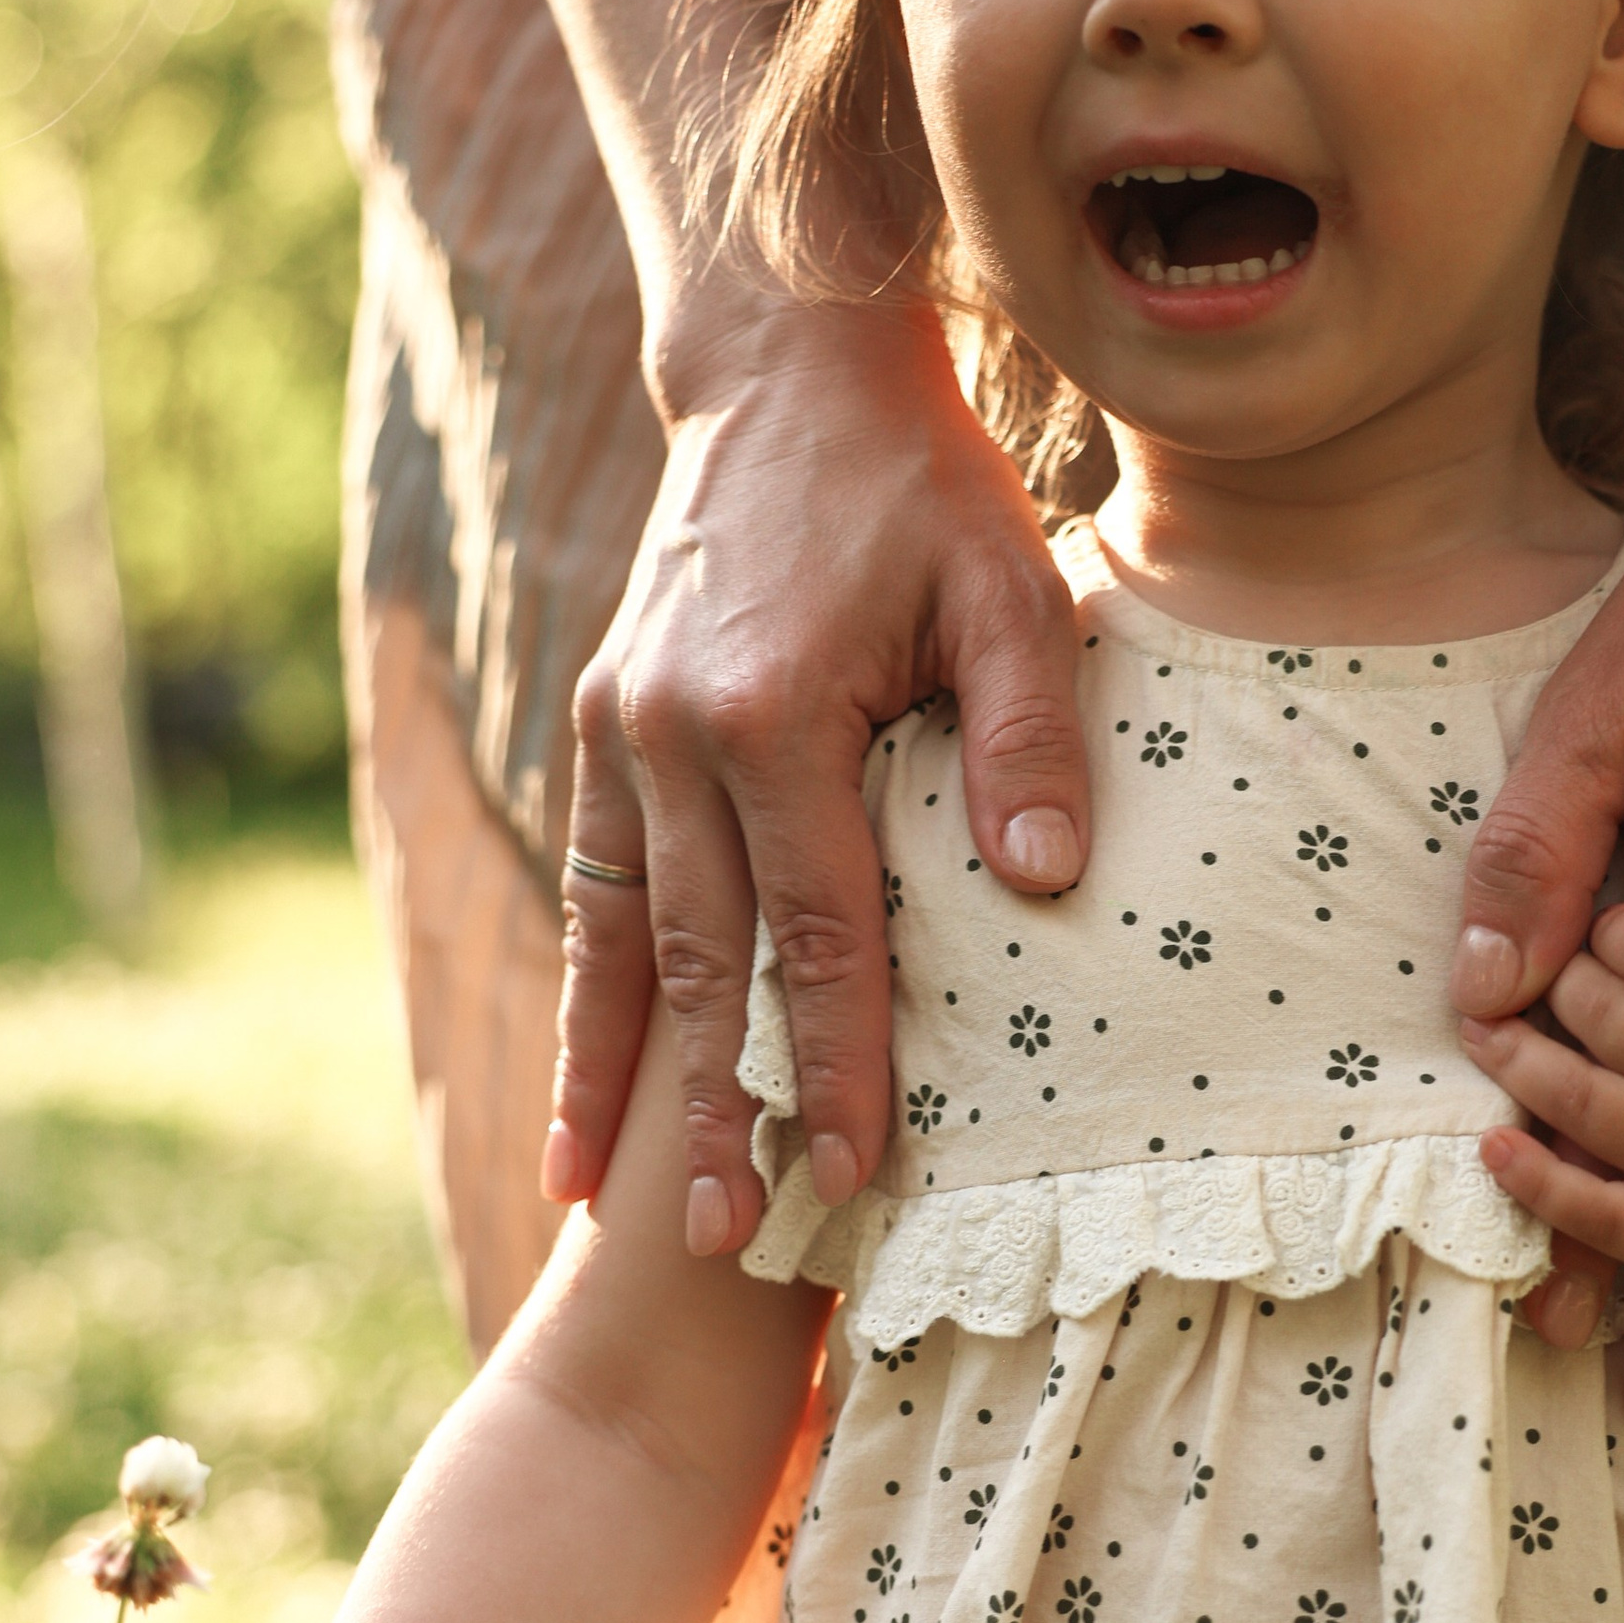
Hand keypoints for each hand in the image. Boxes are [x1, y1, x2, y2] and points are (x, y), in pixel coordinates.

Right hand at [545, 279, 1092, 1250]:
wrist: (784, 378)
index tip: (851, 1171)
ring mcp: (619, 731)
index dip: (840, 1058)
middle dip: (714, 1110)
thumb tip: (1044, 887)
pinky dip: (587, 1000)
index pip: (822, 927)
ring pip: (622, 940)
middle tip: (723, 1244)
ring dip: (619, 1081)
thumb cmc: (922, 488)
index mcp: (772, 711)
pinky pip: (595, 891)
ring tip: (607, 1210)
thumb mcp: (1009, 583)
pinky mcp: (600, 727)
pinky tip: (579, 1099)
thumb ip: (1028, 733)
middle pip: (704, 961)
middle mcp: (671, 733)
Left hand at [1465, 821, 1623, 1328]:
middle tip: (1546, 964)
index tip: (1606, 920)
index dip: (1615, 928)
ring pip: (1591, 1111)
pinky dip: (1538, 1183)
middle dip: (1565, 985)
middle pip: (1615, 1024)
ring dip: (1524, 1066)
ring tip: (1485, 1028)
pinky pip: (1601, 1217)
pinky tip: (1496, 1142)